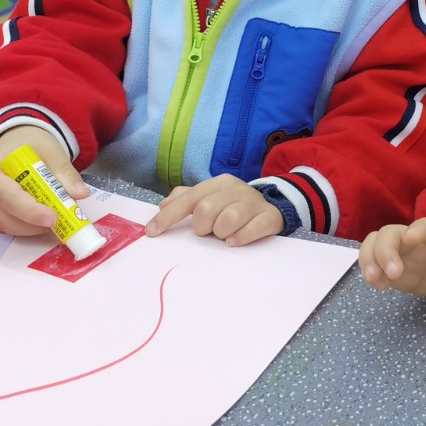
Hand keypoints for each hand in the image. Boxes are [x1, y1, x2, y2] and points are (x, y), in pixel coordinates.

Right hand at [0, 126, 89, 236]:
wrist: (14, 143)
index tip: (53, 219)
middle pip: (7, 218)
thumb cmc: (29, 145)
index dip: (30, 211)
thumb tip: (81, 194)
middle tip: (62, 220)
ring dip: (35, 228)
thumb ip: (65, 173)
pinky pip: (11, 225)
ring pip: (10, 226)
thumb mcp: (51, 151)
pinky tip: (44, 217)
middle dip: (36, 224)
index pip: (7, 197)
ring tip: (56, 216)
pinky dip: (30, 226)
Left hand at [146, 174, 283, 245]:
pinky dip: (241, 238)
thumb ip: (185, 198)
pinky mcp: (269, 217)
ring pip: (229, 219)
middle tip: (209, 231)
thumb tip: (163, 205)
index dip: (168, 217)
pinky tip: (234, 242)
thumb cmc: (234, 204)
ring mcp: (254, 202)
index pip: (188, 199)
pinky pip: (253, 229)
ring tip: (224, 236)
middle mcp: (235, 189)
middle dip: (202, 226)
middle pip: (207, 209)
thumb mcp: (211, 196)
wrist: (273, 205)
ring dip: (221, 234)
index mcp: (218, 183)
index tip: (152, 232)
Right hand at [359, 218, 425, 299]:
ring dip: (369, 260)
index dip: (417, 230)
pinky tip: (378, 286)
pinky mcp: (398, 270)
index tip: (410, 238)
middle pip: (389, 233)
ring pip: (374, 245)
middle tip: (392, 273)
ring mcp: (403, 253)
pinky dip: (371, 273)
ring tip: (375, 281)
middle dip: (384, 250)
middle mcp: (415, 238)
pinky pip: (376, 265)